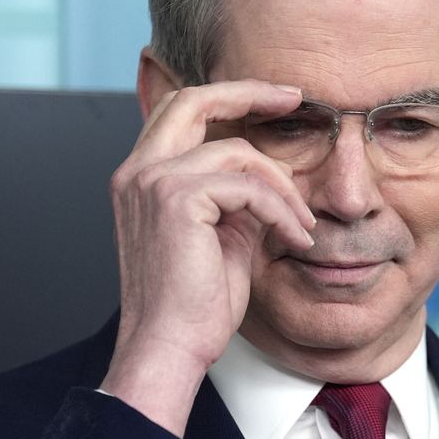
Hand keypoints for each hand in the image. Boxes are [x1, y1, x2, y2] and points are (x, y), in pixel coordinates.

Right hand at [100, 80, 314, 435]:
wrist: (171, 346)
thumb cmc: (196, 305)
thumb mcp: (224, 236)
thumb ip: (239, 198)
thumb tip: (273, 179)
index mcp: (142, 178)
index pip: (180, 112)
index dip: (229, 97)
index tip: (277, 98)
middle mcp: (137, 171)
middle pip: (193, 100)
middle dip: (248, 92)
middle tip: (294, 98)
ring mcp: (151, 182)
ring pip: (236, 151)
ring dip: (282, 187)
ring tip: (301, 224)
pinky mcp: (175, 199)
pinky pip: (248, 185)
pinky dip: (281, 209)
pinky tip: (295, 237)